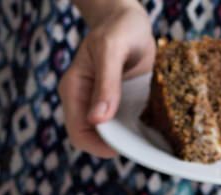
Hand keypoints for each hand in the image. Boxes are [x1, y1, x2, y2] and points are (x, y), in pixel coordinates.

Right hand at [59, 2, 154, 157]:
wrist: (130, 21)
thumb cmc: (120, 28)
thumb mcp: (112, 48)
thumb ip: (107, 83)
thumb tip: (98, 119)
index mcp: (73, 90)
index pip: (79, 134)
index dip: (99, 146)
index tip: (125, 146)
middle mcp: (83, 102)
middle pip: (92, 140)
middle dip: (114, 145)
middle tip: (140, 141)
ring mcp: (97, 106)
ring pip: (107, 138)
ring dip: (125, 141)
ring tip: (144, 136)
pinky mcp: (113, 107)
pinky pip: (120, 128)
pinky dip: (132, 132)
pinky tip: (147, 128)